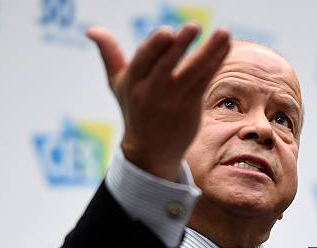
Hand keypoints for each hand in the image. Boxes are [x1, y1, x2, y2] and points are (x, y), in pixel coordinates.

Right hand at [86, 23, 230, 180]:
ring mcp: (173, 101)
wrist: (151, 151)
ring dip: (210, 52)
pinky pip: (204, 82)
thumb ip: (109, 54)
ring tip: (224, 32)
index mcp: (132, 83)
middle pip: (167, 66)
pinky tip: (226, 47)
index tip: (168, 32)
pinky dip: (216, 64)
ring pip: (193, 73)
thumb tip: (91, 29)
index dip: (155, 48)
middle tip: (194, 26)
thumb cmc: (135, 109)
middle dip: (180, 47)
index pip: (143, 62)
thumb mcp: (118, 84)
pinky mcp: (190, 108)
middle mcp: (152, 93)